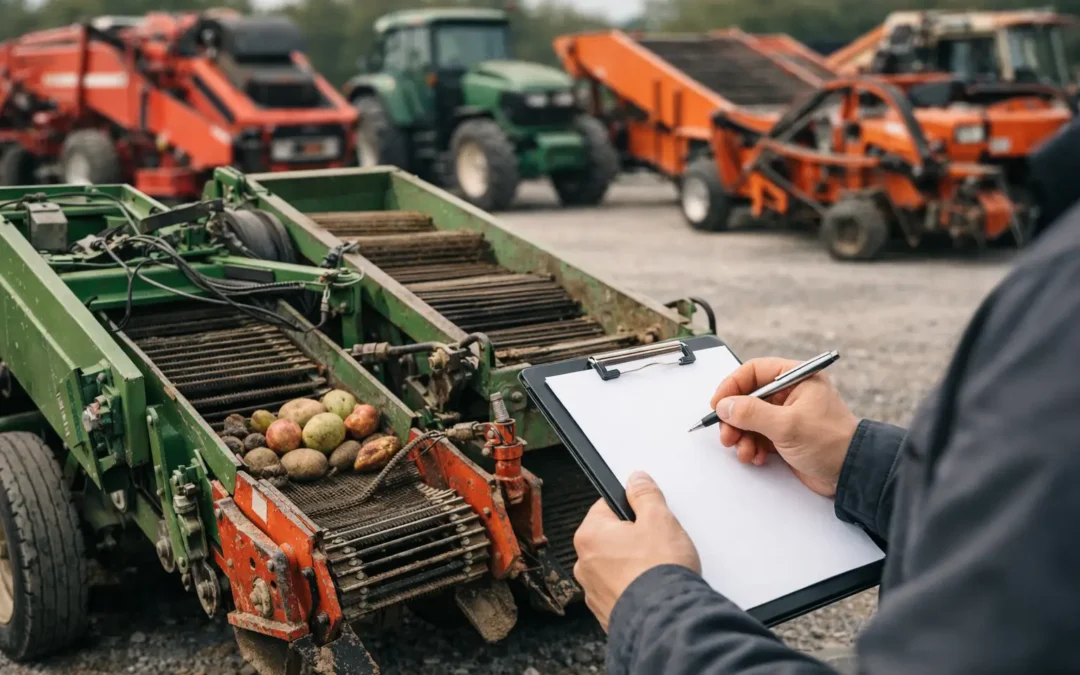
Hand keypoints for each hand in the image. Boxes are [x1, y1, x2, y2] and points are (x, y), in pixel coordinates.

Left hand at [573, 472, 699, 631]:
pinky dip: (636, 588)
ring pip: (617, 566)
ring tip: (659, 569)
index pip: (606, 507)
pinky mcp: (608, 613)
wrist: (666, 621)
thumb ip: (645, 495)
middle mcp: (585, 564)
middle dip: (635, 538)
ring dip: (635, 564)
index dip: (631, 508)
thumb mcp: (659, 519)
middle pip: (612, 538)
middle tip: (659, 543)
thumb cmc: (658, 572)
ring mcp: (594, 592)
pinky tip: (655, 589)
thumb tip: (636, 480)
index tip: (646, 514)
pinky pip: (622, 591)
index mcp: (589, 536)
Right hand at [710, 357, 858, 497]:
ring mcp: (787, 416)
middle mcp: (791, 394)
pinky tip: (756, 456)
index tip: (718, 403)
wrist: (852, 474)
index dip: (732, 385)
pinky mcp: (785, 436)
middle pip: (748, 397)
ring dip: (741, 436)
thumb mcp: (787, 425)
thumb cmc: (832, 443)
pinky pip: (758, 437)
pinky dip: (752, 447)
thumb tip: (725, 405)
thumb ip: (752, 413)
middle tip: (727, 433)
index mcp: (797, 378)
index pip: (755, 371)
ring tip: (743, 450)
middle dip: (735, 418)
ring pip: (750, 420)